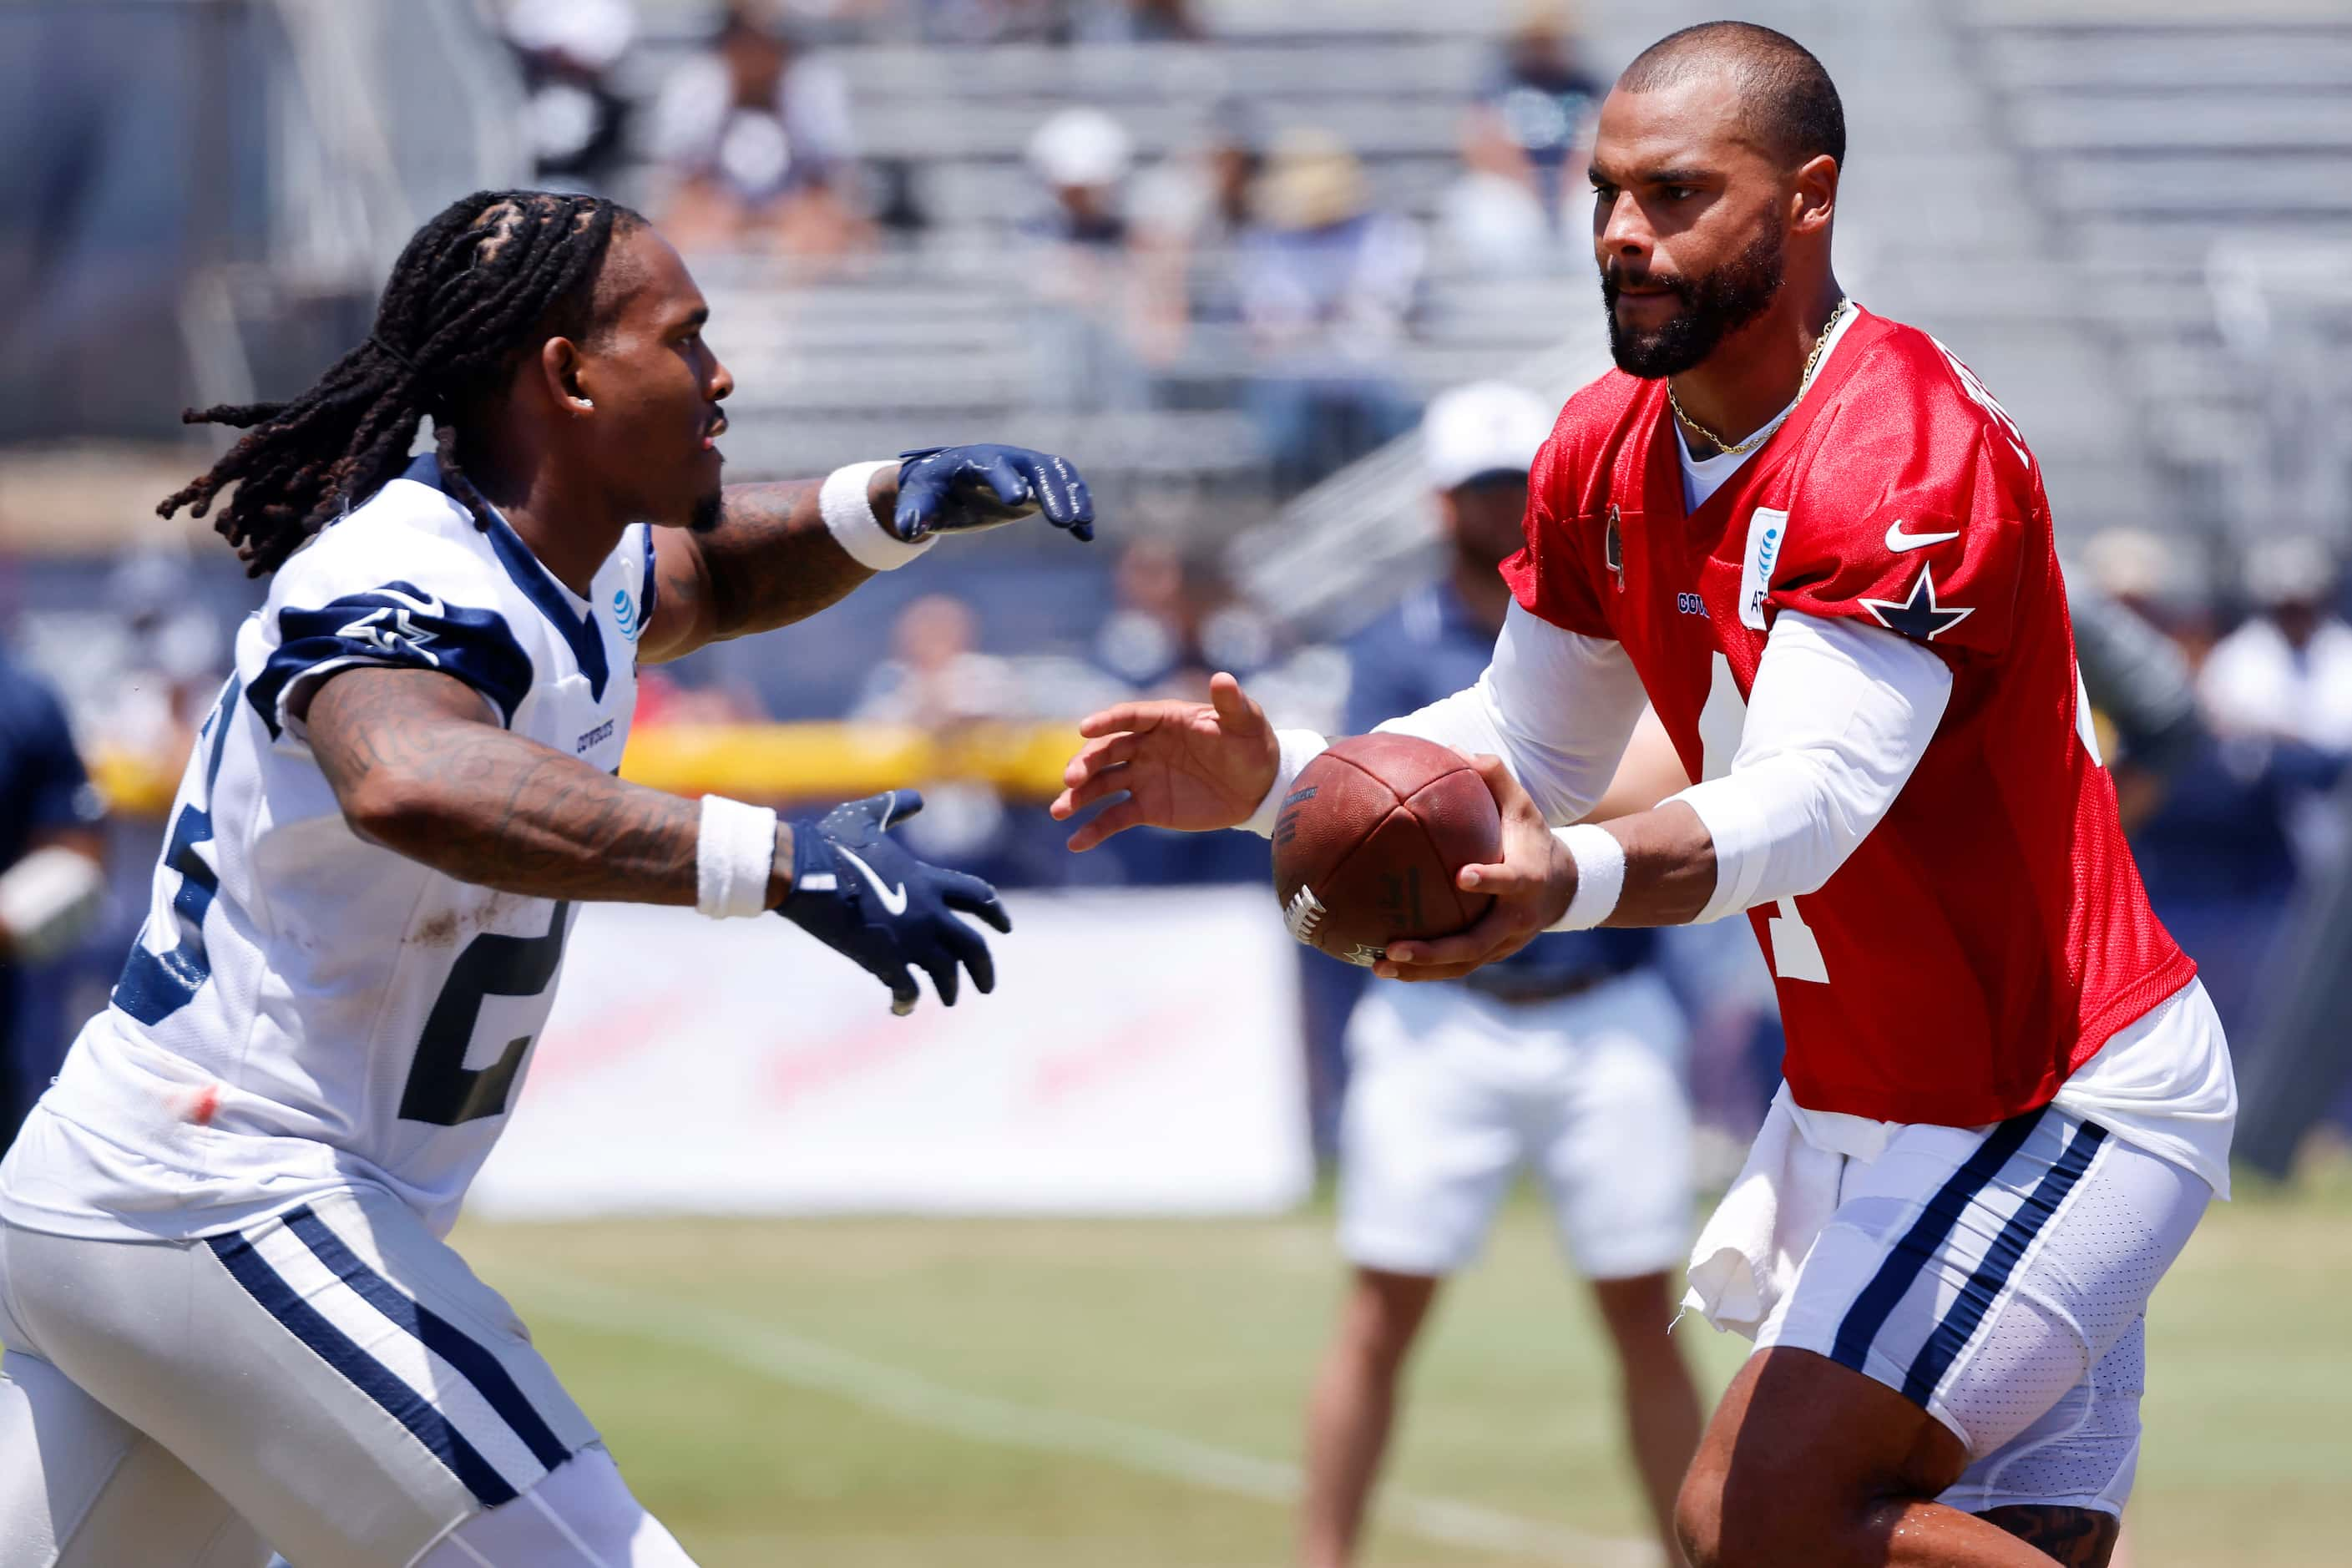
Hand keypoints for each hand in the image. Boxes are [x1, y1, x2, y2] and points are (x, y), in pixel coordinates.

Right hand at [777, 790, 1012, 1015]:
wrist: (804, 872)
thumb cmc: (831, 842)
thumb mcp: (868, 816)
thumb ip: (895, 807)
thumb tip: (915, 798)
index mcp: (928, 879)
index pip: (980, 897)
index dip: (997, 913)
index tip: (1005, 928)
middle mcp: (929, 912)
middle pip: (973, 946)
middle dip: (984, 968)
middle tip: (987, 986)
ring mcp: (909, 938)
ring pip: (946, 973)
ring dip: (950, 989)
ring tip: (949, 999)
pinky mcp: (885, 960)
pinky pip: (907, 990)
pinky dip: (907, 1002)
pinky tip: (901, 1009)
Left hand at [894, 445, 1094, 543]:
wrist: (944, 485)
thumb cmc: (928, 491)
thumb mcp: (918, 501)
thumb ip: (914, 513)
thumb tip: (909, 529)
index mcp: (973, 460)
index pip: (994, 464)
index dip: (1006, 479)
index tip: (1018, 500)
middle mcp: (1005, 459)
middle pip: (1035, 467)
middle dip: (1052, 492)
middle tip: (1064, 521)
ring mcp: (1025, 470)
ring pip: (1057, 474)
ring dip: (1073, 496)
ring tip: (1083, 523)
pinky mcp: (1038, 485)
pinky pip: (1064, 489)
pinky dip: (1077, 507)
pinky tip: (1085, 535)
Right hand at [1051, 673, 1278, 850]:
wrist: (1260, 787)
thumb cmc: (1253, 746)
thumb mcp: (1247, 723)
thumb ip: (1232, 704)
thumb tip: (1222, 678)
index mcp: (1164, 719)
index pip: (1129, 717)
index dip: (1107, 721)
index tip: (1086, 729)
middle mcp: (1145, 746)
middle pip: (1107, 751)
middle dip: (1085, 763)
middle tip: (1070, 779)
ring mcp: (1142, 777)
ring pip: (1102, 784)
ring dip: (1078, 796)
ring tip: (1060, 811)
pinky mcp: (1146, 807)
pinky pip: (1114, 817)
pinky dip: (1094, 829)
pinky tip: (1075, 842)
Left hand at [1375, 755, 1576, 981]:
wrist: (1565, 887)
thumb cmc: (1531, 837)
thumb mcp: (1521, 805)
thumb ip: (1492, 777)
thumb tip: (1452, 747)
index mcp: (1527, 879)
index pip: (1510, 881)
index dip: (1490, 880)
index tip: (1461, 876)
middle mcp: (1517, 918)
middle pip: (1476, 943)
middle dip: (1436, 950)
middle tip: (1394, 947)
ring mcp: (1505, 943)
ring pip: (1462, 964)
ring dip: (1421, 970)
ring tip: (1378, 966)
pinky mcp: (1491, 954)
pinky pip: (1455, 968)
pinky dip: (1422, 971)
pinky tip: (1383, 965)